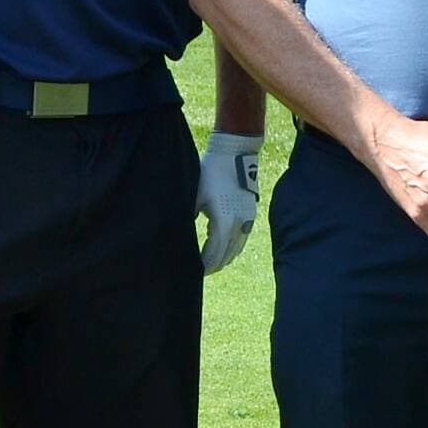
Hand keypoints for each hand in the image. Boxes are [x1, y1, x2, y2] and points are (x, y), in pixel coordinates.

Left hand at [196, 131, 262, 273]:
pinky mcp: (251, 215)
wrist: (236, 154)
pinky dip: (231, 248)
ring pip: (236, 250)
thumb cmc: (211, 173)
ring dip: (223, 258)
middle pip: (226, 256)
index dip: (203, 266)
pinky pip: (241, 240)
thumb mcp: (194, 196)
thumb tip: (177, 236)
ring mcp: (248, 220)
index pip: (214, 255)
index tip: (193, 274)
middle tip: (198, 273)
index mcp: (224, 222)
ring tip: (209, 264)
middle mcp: (239, 225)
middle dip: (212, 266)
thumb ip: (187, 218)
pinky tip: (221, 248)